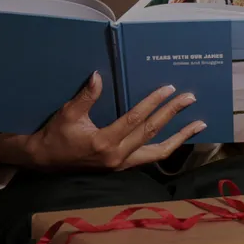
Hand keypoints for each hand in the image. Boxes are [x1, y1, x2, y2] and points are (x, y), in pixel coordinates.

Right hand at [0, 72, 203, 171]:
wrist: (45, 161)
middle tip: (189, 98)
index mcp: (104, 142)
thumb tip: (98, 76)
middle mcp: (117, 156)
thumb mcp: (68, 114)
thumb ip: (86, 96)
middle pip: (151, 132)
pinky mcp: (121, 166)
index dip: (153, 102)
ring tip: (198, 125)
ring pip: (157, 152)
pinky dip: (166, 147)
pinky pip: (149, 157)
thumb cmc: (55, 135)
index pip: (135, 119)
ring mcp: (121, 164)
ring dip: (179, 137)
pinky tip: (178, 138)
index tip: (168, 88)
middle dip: (173, 114)